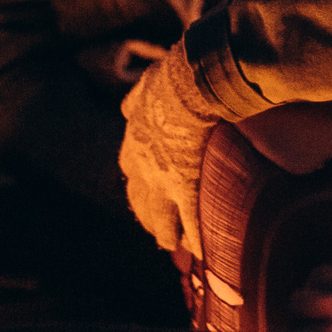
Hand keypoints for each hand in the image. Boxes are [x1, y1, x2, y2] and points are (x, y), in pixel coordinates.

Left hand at [118, 50, 222, 256]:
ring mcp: (161, 179)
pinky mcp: (184, 186)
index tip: (142, 186)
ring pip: (159, 215)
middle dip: (146, 214)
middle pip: (139, 198)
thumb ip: (135, 98)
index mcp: (133, 139)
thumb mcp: (145, 85)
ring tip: (172, 245)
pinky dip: (196, 236)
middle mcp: (141, 165)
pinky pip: (190, 218)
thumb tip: (128, 105)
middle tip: (154, 228)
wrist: (187, 84)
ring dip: (165, 232)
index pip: (130, 166)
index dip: (137, 179)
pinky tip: (202, 252)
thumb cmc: (170, 78)